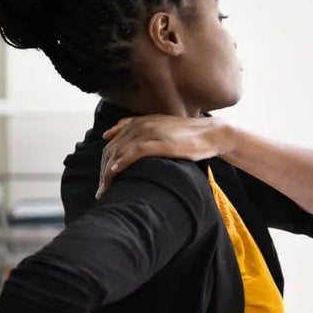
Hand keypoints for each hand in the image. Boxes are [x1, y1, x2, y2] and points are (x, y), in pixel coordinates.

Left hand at [97, 115, 236, 197]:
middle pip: (112, 149)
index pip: (112, 142)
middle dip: (103, 170)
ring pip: (119, 151)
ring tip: (105, 189)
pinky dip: (122, 162)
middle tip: (101, 190)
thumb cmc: (189, 136)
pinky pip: (133, 152)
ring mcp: (149, 133)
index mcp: (139, 122)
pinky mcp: (159, 142)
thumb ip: (144, 133)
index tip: (103, 179)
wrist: (211, 133)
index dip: (104, 161)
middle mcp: (140, 125)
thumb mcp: (163, 131)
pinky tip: (115, 172)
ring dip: (108, 171)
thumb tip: (126, 144)